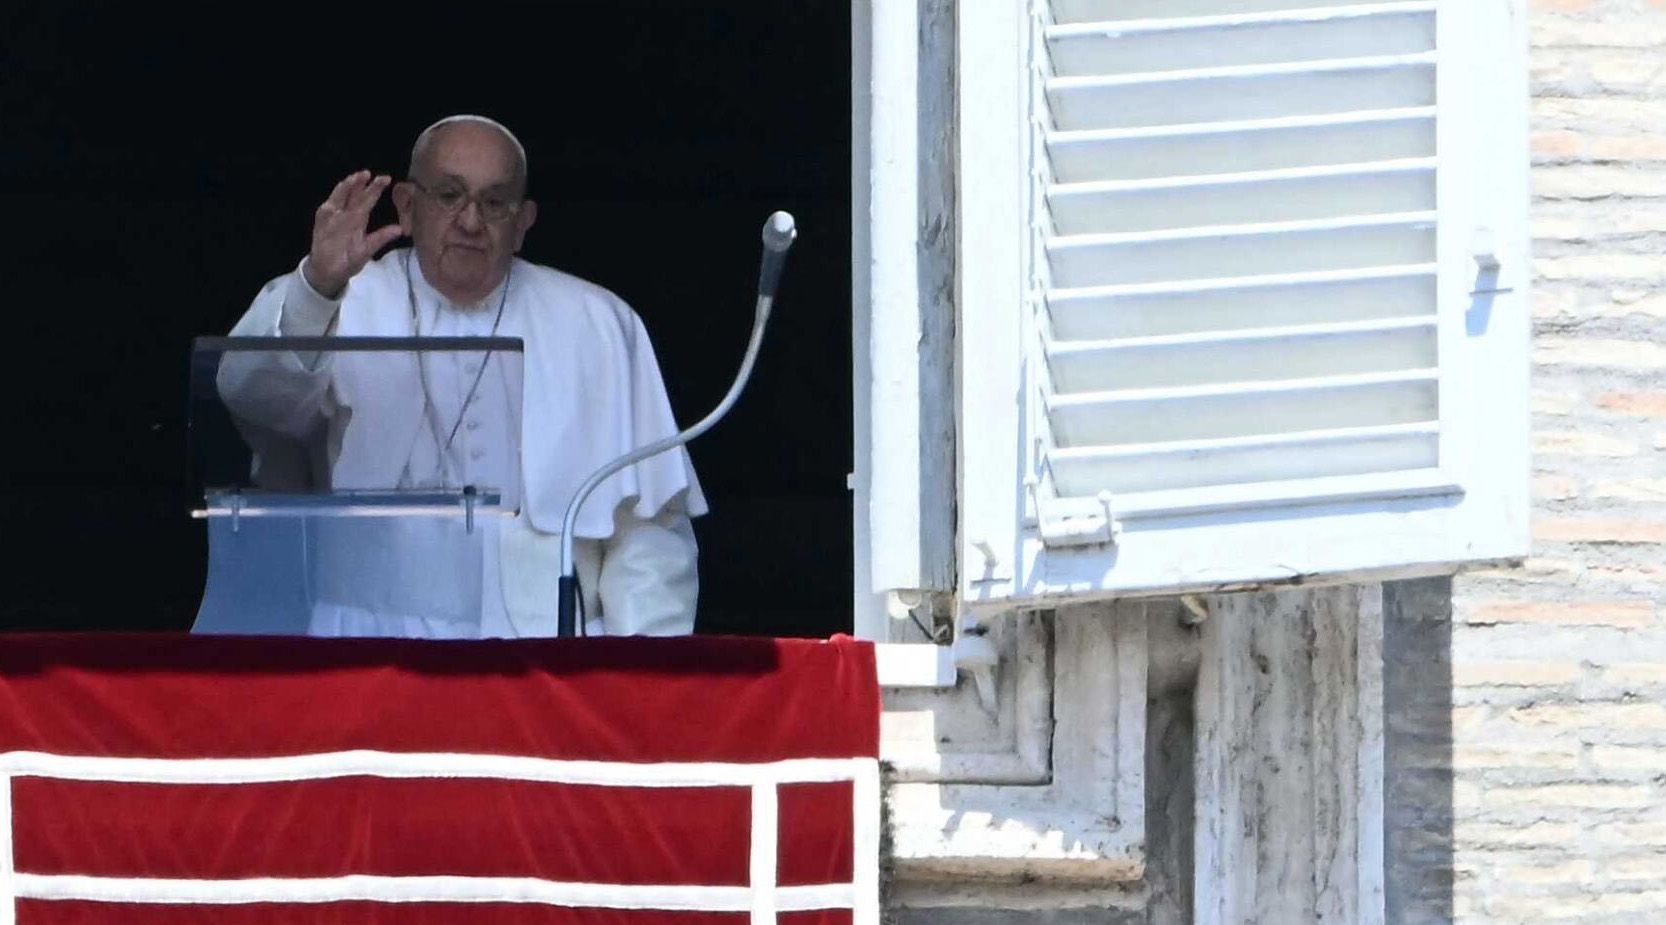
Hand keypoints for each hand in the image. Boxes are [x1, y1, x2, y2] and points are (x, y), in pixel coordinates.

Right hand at [303, 170, 403, 298]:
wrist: (331, 272)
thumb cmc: (349, 258)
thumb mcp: (367, 249)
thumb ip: (381, 238)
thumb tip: (400, 229)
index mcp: (359, 217)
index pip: (368, 199)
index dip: (375, 189)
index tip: (386, 178)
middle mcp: (346, 214)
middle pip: (353, 195)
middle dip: (359, 183)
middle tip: (367, 173)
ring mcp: (333, 217)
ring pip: (339, 198)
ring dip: (345, 189)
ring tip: (353, 179)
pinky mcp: (322, 224)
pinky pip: (326, 213)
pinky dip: (330, 206)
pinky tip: (335, 199)